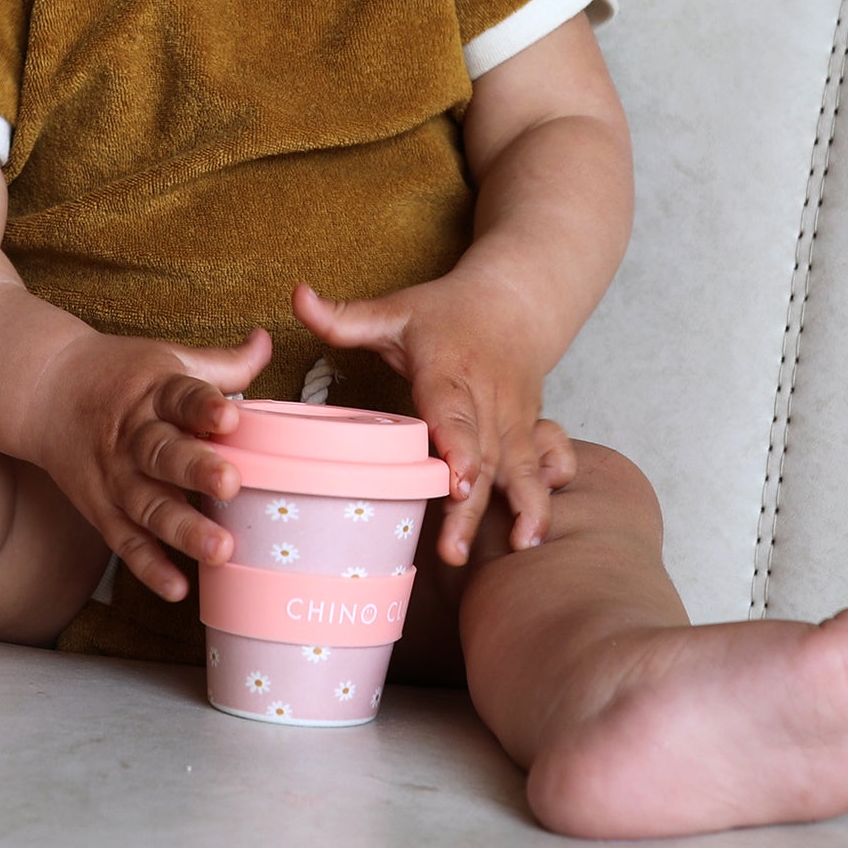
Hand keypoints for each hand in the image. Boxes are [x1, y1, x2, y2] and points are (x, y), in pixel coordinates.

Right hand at [26, 325, 271, 603]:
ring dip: (183, 529)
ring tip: (220, 550)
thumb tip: (267, 341)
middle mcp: (132, 435)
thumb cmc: (122, 375)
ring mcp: (115, 476)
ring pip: (148, 506)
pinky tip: (177, 587)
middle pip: (163, 454)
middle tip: (231, 483)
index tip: (230, 418)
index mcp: (154, 392)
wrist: (45, 390)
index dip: (205, 407)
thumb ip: (223, 363)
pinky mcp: (101, 509)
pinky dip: (149, 567)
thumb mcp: (168, 359)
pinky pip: (124, 542)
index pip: (181, 397)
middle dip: (196, 470)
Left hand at [291, 280, 578, 564]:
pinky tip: (541, 527)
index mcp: (449, 369)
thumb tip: (297, 296)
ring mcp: (514, 416)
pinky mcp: (531, 428)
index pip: (453, 411)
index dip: (457, 446)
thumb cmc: (447, 311)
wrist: (516, 299)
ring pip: (519, 465)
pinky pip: (547, 460)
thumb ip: (344, 317)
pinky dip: (549, 490)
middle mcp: (487, 396)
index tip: (456, 481)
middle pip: (483, 455)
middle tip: (452, 550)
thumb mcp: (395, 309)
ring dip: (522, 506)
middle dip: (472, 505)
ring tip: (520, 545)